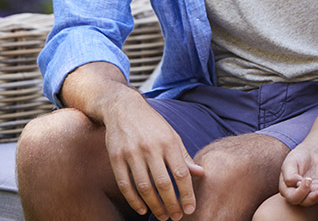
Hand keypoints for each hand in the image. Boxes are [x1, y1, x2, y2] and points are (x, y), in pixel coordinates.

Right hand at [101, 91, 204, 219]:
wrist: (123, 108)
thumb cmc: (152, 125)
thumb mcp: (172, 135)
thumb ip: (184, 156)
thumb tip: (200, 173)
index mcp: (169, 142)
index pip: (181, 173)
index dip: (187, 194)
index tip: (190, 209)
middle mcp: (151, 148)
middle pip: (163, 183)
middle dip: (171, 204)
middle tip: (176, 217)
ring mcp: (132, 153)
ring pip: (144, 187)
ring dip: (154, 205)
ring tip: (162, 216)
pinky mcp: (116, 158)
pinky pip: (125, 184)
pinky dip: (133, 200)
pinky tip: (142, 209)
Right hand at [278, 146, 317, 206]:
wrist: (308, 154)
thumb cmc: (296, 158)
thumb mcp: (290, 162)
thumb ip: (290, 174)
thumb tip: (296, 183)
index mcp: (287, 190)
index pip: (293, 197)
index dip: (301, 192)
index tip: (307, 179)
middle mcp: (298, 194)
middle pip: (305, 201)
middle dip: (314, 197)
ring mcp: (310, 192)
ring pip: (317, 198)